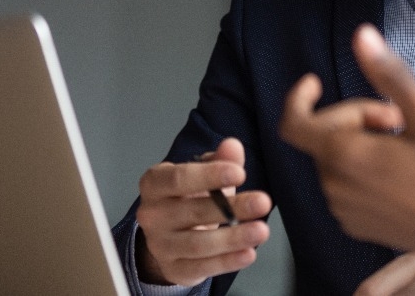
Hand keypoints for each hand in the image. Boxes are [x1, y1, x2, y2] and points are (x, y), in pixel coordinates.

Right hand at [134, 137, 271, 285]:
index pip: (178, 178)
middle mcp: (152, 215)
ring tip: (261, 230)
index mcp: (155, 184)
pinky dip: (227, 261)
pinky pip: (201, 267)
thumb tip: (232, 146)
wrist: (172, 235)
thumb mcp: (206, 175)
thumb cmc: (190, 198)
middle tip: (262, 202)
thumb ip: (221, 160)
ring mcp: (160, 245)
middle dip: (231, 207)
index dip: (209, 175)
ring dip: (233, 237)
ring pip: (197, 244)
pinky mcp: (174, 269)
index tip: (240, 173)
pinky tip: (248, 253)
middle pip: (192, 211)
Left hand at [279, 24, 414, 255]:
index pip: (294, 122)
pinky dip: (364, 172)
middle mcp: (334, 185)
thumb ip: (387, 73)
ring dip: (361, 145)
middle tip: (398, 119)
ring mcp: (343, 208)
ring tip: (404, 148)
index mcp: (343, 155)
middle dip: (356, 119)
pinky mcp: (356, 224)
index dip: (299, 97)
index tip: (315, 83)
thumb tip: (362, 36)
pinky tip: (400, 173)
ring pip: (337, 161)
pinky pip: (347, 186)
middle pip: (325, 136)